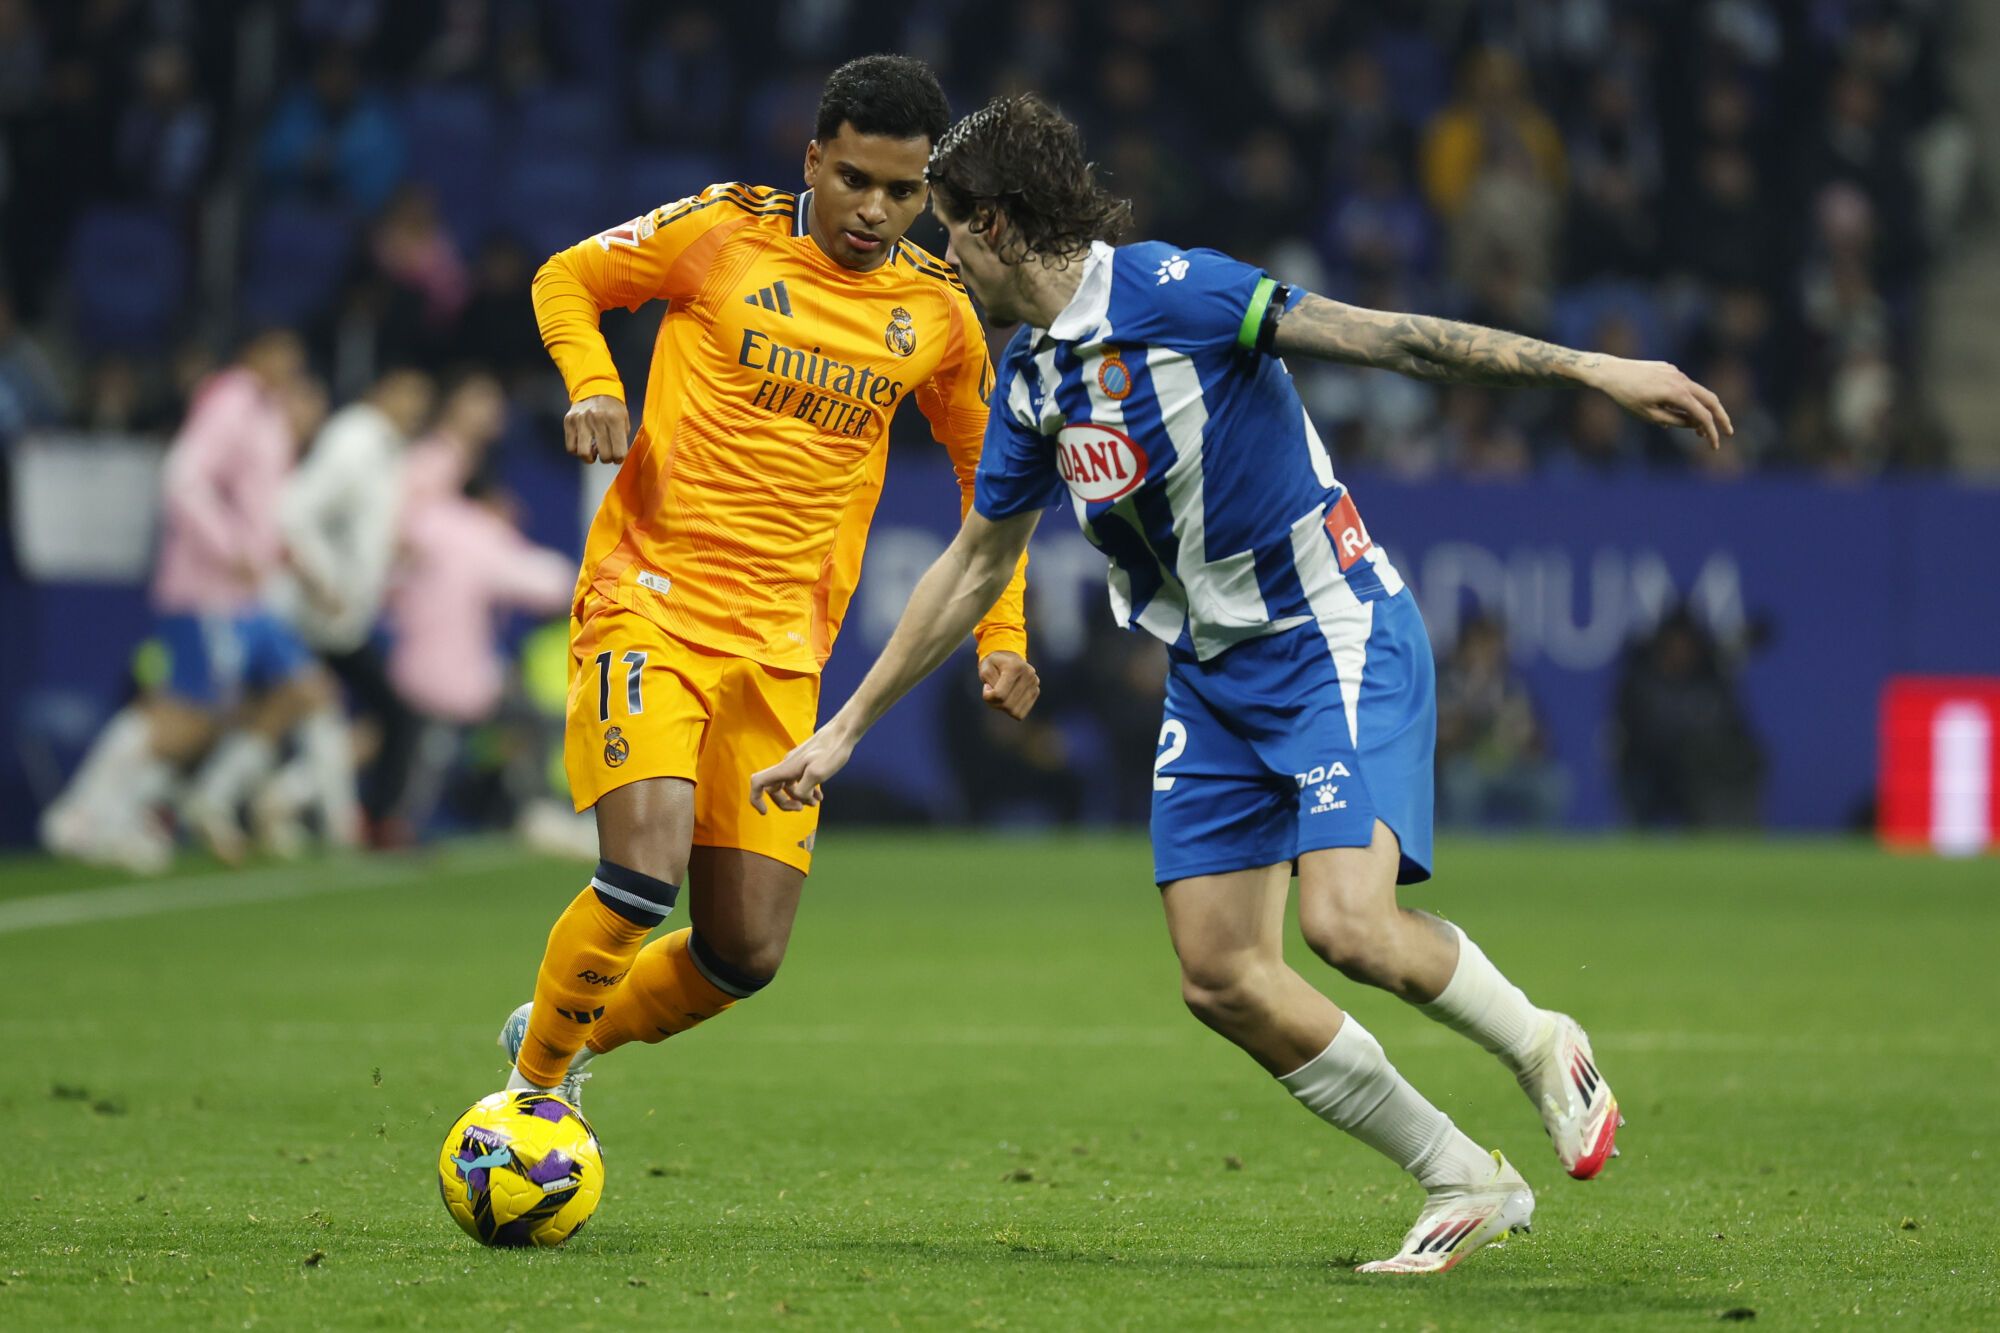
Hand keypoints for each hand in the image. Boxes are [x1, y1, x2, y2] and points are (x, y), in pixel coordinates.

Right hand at [564, 394, 631, 462]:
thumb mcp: (624, 418)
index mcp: (614, 419)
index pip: (618, 451)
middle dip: (607, 459)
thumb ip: (622, 437)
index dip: (619, 459)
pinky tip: (583, 446)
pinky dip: (577, 451)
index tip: (618, 457)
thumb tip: (617, 456)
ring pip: (584, 453)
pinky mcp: (569, 422)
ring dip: (590, 458)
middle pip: (603, 454)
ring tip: (593, 453)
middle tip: (607, 455)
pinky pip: (571, 447)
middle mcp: (597, 420)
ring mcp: (581, 421)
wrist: (594, 387)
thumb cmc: (611, 407)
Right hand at [749, 722, 856, 813]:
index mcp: (786, 769)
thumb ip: (803, 789)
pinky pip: (800, 780)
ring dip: (799, 798)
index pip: (758, 782)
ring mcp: (796, 764)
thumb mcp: (817, 774)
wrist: (843, 732)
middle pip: (774, 789)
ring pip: (789, 786)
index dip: (756, 798)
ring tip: (815, 802)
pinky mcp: (806, 763)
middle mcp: (787, 766)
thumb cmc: (831, 750)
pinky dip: (807, 790)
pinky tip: (819, 796)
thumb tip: (798, 798)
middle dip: (785, 803)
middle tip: (801, 808)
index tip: (765, 812)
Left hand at [978, 650, 1040, 719]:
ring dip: (1002, 707)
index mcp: (1015, 667)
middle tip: (991, 692)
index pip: (999, 695)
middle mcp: (1028, 675)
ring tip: (1000, 695)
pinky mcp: (1036, 692)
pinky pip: (1021, 713)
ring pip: (1015, 712)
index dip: (987, 696)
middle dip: (994, 703)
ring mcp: (1034, 684)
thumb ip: (989, 683)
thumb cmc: (994, 664)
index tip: (986, 687)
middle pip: (1007, 705)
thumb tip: (1001, 698)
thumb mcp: (984, 669)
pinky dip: (1011, 709)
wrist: (1008, 657)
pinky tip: (1008, 698)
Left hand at [1586, 358, 1733, 449]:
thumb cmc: (1626, 397)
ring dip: (1702, 410)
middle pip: (1710, 399)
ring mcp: (1676, 372)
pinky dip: (1688, 400)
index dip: (1711, 432)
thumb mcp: (1650, 416)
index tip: (1714, 446)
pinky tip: (1677, 413)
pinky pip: (1684, 386)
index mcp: (1677, 393)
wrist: (1610, 372)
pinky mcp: (1669, 369)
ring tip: (1698, 430)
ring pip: (1698, 392)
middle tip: (1729, 432)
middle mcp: (1681, 380)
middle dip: (1721, 417)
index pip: (1702, 415)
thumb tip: (1695, 424)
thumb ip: (1675, 421)